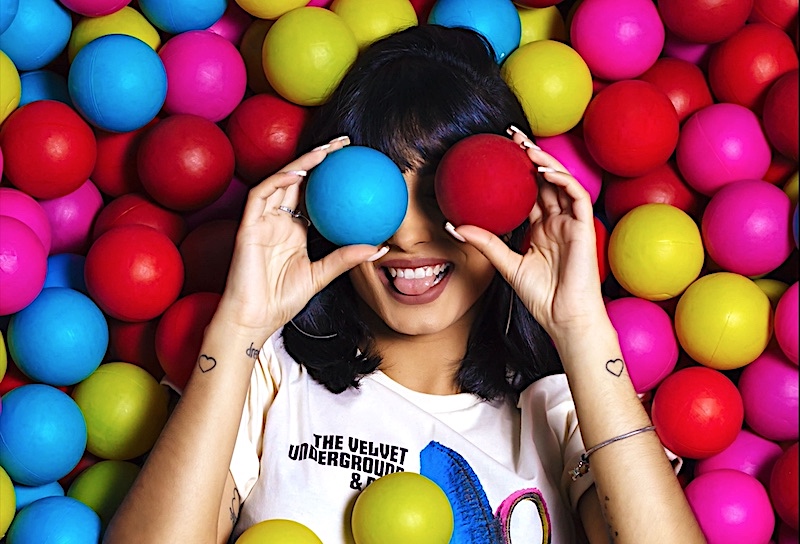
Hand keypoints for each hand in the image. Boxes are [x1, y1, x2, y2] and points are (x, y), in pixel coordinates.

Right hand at [212, 136, 386, 343]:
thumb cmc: (283, 300)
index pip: (314, 195)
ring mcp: (262, 220)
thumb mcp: (322, 276)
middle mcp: (278, 220)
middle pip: (299, 180)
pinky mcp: (248, 225)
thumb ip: (346, 258)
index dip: (331, 177)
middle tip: (344, 143)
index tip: (355, 163)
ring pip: (281, 181)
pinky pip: (261, 195)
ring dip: (302, 162)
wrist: (254, 318)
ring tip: (326, 151)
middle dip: (319, 158)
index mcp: (294, 230)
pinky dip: (279, 180)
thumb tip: (379, 247)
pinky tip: (300, 172)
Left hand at [449, 128, 606, 338]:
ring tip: (524, 146)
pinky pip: (577, 196)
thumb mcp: (506, 264)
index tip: (497, 152)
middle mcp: (557, 220)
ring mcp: (572, 223)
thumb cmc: (541, 296)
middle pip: (545, 179)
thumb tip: (454, 226)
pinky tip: (544, 170)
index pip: (529, 191)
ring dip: (545, 161)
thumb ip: (486, 243)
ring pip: (561, 181)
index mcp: (542, 228)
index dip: (516, 170)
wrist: (564, 318)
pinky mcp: (585, 228)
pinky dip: (562, 180)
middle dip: (530, 154)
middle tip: (510, 134)